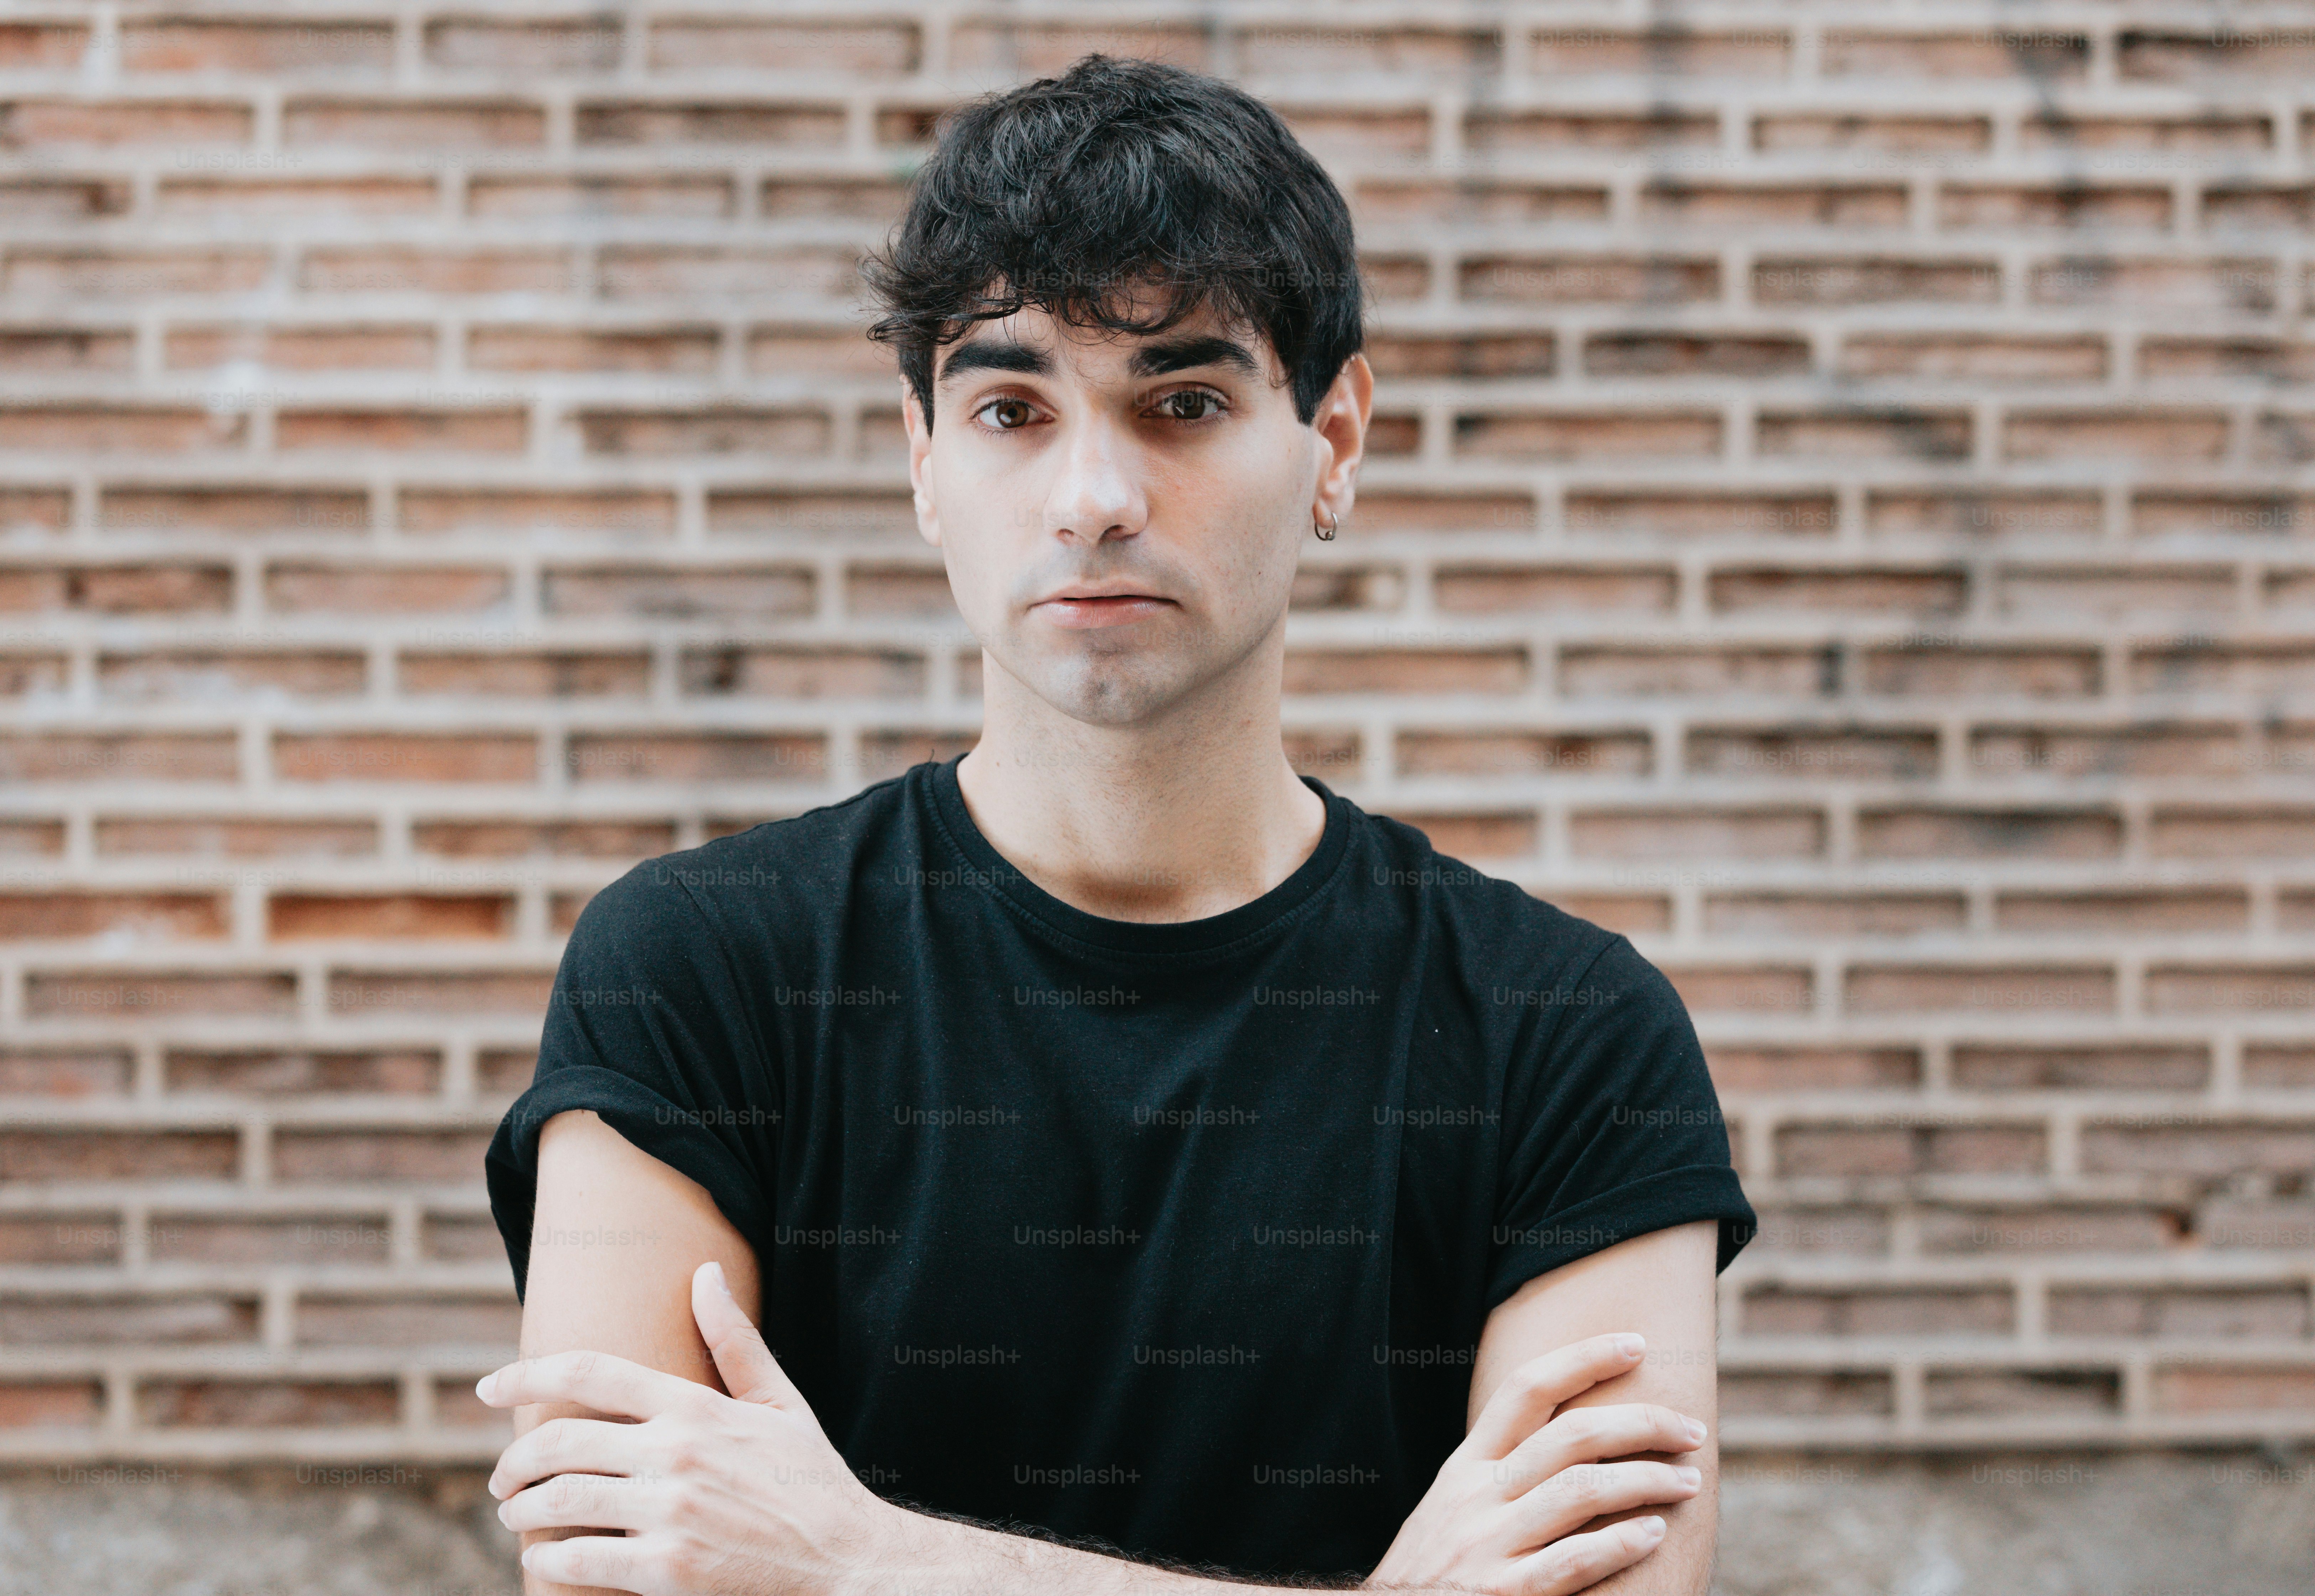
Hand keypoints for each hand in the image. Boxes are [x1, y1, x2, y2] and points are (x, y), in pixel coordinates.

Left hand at [479, 1261, 901, 1594]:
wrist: (848, 1561)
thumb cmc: (812, 1481)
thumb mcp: (779, 1403)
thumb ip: (735, 1340)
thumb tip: (706, 1273)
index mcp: (697, 1407)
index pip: (591, 1372)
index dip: (527, 1374)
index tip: (487, 1387)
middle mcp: (677, 1452)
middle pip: (561, 1441)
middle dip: (515, 1461)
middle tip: (502, 1478)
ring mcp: (671, 1513)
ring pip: (561, 1501)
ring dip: (523, 1510)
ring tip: (516, 1516)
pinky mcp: (668, 1570)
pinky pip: (579, 1559)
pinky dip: (547, 1560)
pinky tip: (542, 1559)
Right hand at [1363, 1333, 1704, 1595]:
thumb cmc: (1431, 1574)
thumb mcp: (1450, 1509)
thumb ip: (1497, 1476)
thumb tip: (1567, 1442)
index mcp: (1465, 1468)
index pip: (1526, 1389)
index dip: (1583, 1359)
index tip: (1635, 1344)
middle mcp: (1476, 1497)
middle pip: (1571, 1436)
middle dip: (1642, 1424)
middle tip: (1690, 1431)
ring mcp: (1488, 1546)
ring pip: (1582, 1491)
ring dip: (1647, 1480)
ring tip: (1688, 1482)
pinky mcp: (1503, 1594)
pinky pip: (1573, 1559)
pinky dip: (1619, 1544)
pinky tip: (1654, 1534)